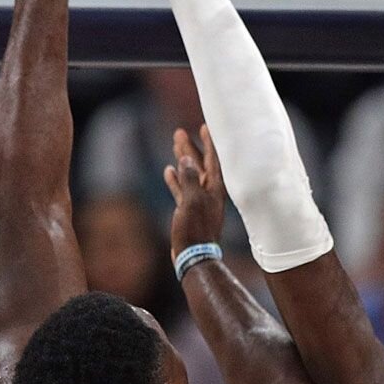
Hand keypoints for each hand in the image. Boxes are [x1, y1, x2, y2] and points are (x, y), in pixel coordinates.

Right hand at [164, 125, 225, 256]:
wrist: (194, 256)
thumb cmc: (196, 229)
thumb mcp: (192, 201)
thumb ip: (189, 179)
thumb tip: (187, 159)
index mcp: (215, 188)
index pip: (214, 160)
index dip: (209, 143)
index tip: (205, 127)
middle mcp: (209, 192)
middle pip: (199, 164)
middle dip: (190, 149)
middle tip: (179, 133)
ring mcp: (199, 201)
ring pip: (190, 175)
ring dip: (183, 161)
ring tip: (175, 146)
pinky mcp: (189, 210)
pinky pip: (182, 189)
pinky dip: (176, 179)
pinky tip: (168, 171)